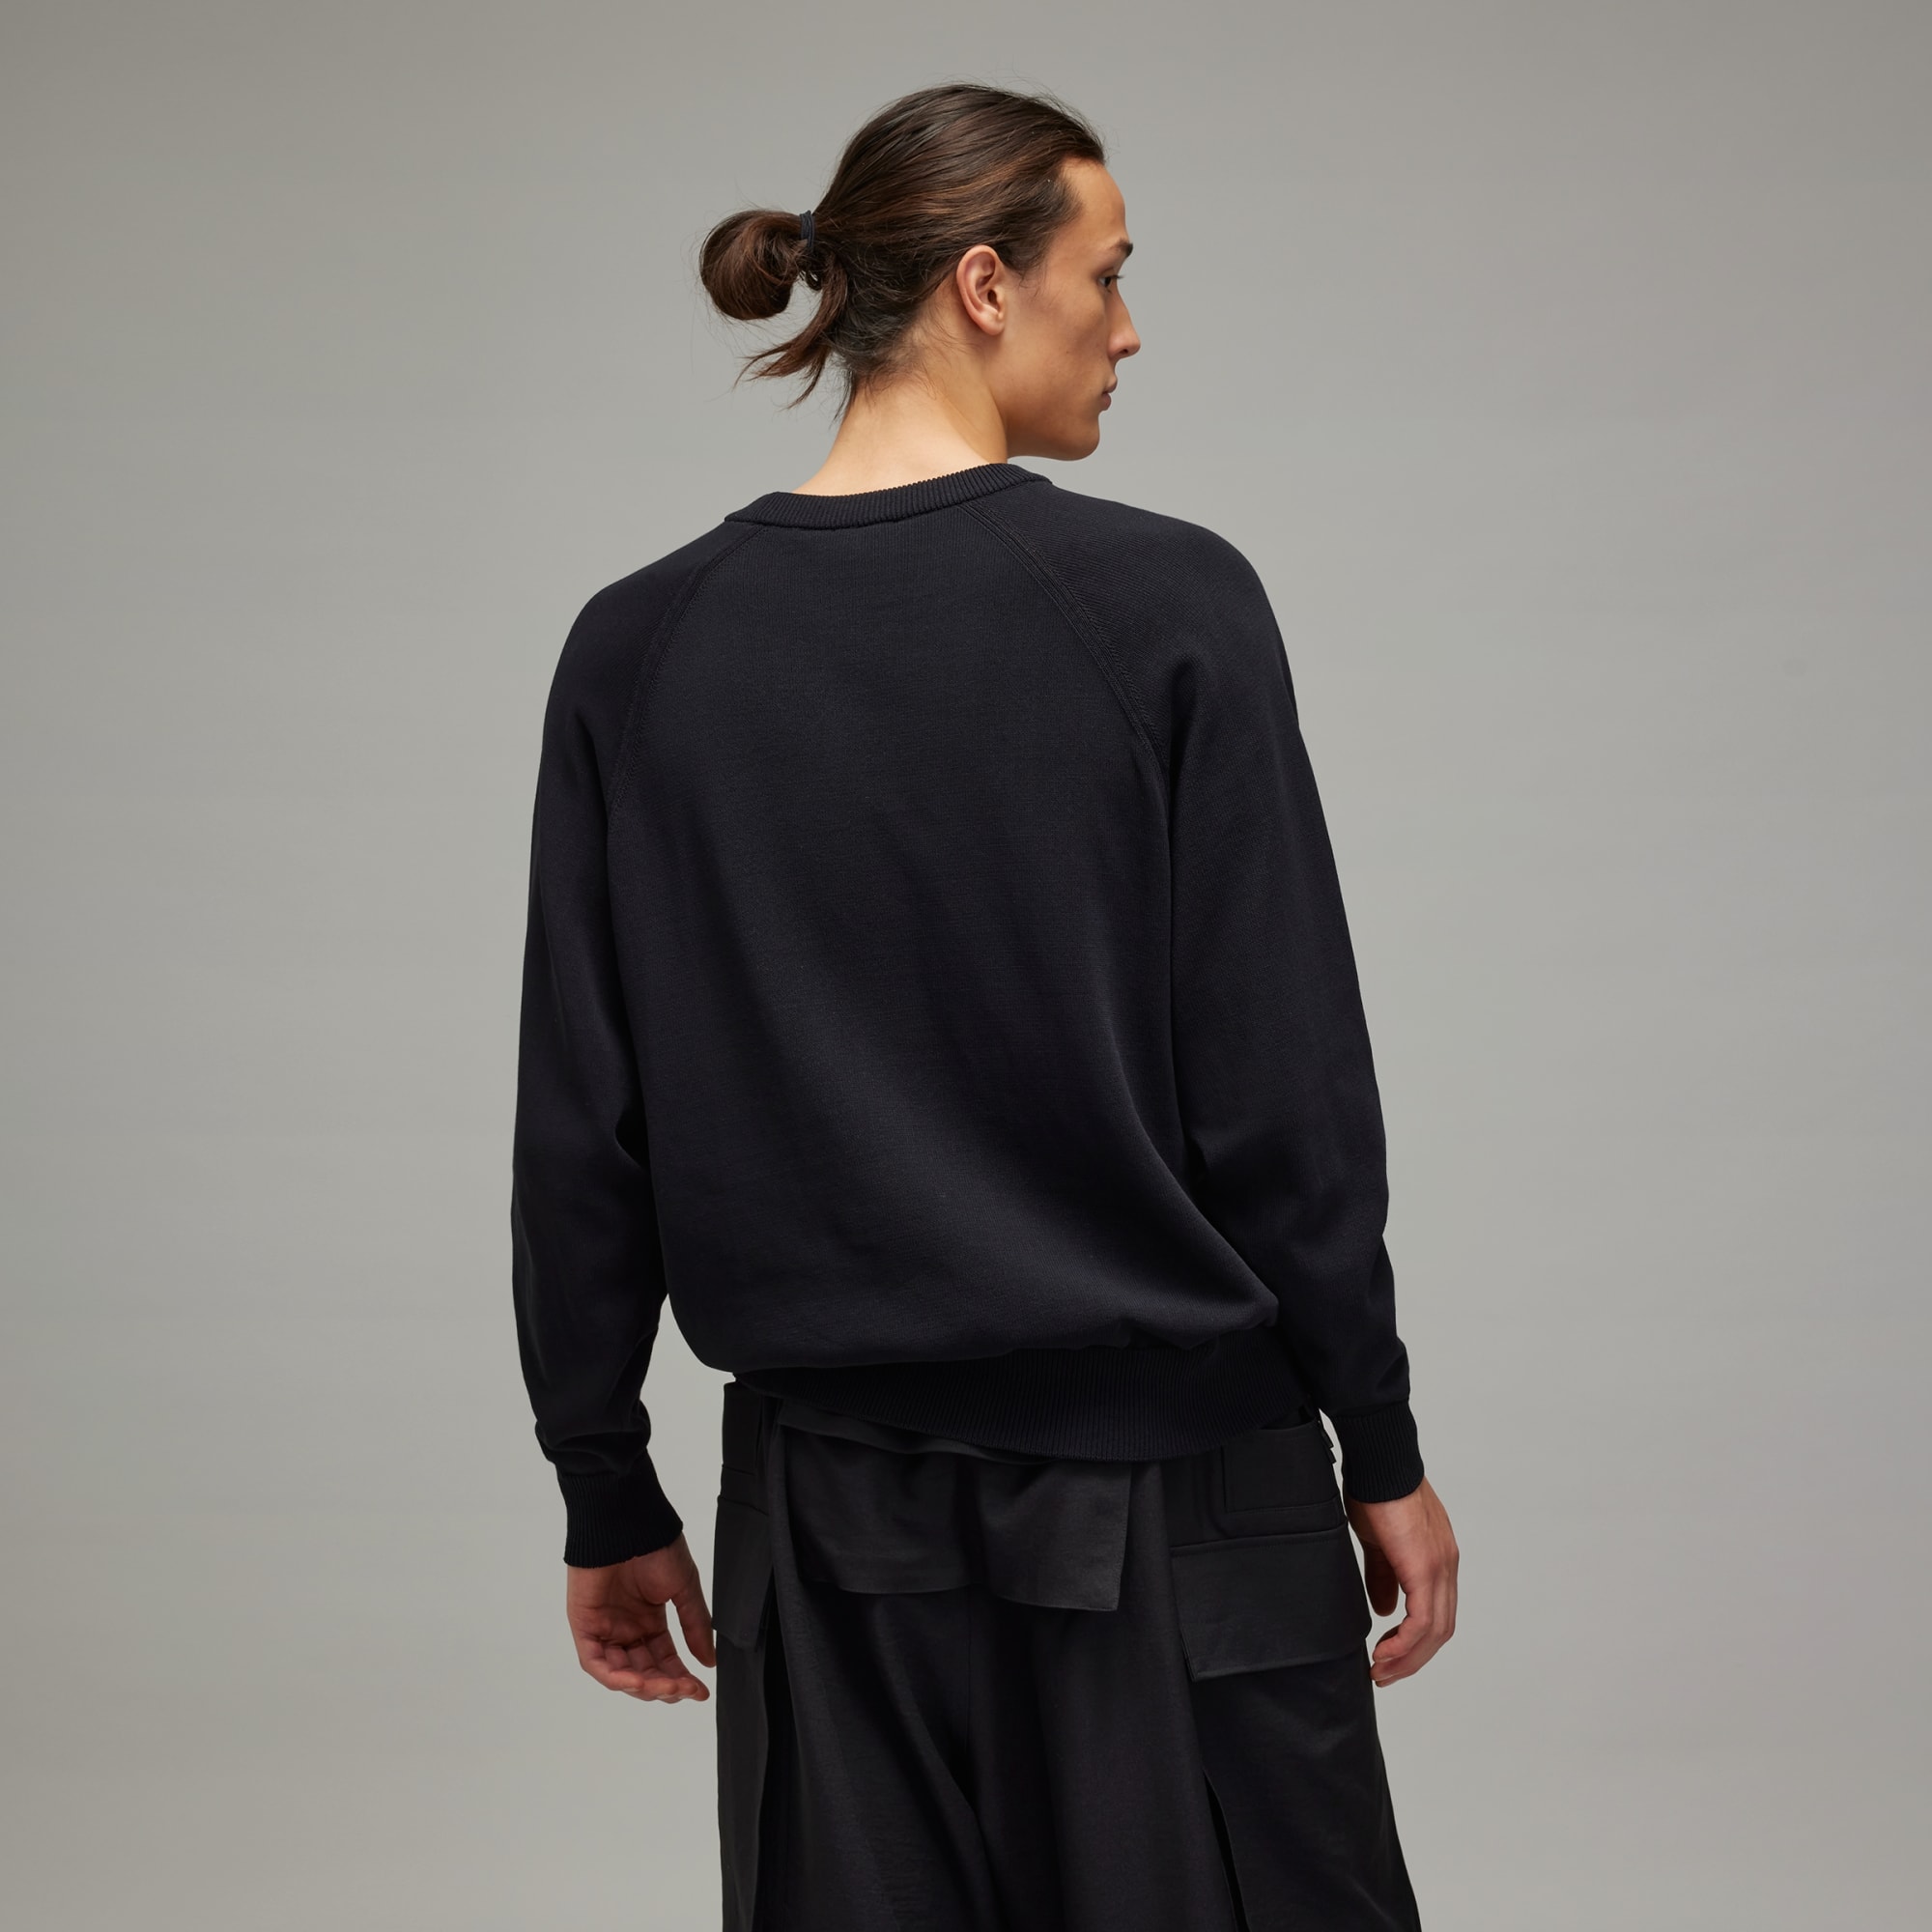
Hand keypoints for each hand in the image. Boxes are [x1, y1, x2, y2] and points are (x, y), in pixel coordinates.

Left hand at [565, 1530, 716, 1701]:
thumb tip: (709, 1662)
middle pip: (644, 1672)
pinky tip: (639, 1681)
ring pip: (620, 1674)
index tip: (701, 1691)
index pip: (664, 1660)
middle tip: (686, 1690)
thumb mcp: (683, 1588)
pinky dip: (615, 1677)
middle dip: (666, 1686)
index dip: (682, 1679)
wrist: (627, 1522)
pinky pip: (595, 1662)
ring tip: (667, 1687)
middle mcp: (626, 1629)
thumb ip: (695, 1625)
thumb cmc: (656, 1546)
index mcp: (649, 1620)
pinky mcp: (584, 1625)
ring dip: (644, 1686)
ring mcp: (604, 1628)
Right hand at [1344, 1476, 1457, 1687]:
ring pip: (1434, 1631)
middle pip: (1440, 1630)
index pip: (1436, 1614)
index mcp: (1437, 1559)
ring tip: (1381, 1672)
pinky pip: (1421, 1621)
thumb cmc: (1375, 1491)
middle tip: (1385, 1674)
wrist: (1380, 1462)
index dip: (1415, 1641)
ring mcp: (1440, 1568)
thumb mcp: (1379, 1541)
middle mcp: (1446, 1567)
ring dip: (1408, 1658)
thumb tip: (1385, 1610)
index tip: (1389, 1656)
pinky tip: (1383, 1652)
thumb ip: (1384, 1576)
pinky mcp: (1425, 1568)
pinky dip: (1404, 1643)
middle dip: (1412, 1659)